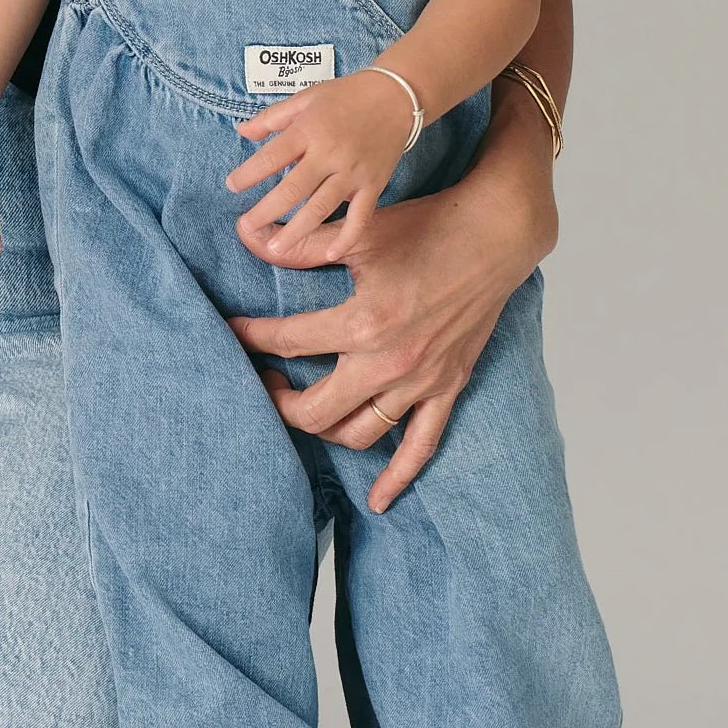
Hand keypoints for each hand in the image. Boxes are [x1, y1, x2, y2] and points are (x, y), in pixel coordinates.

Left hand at [227, 69, 419, 258]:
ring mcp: (353, 172)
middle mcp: (330, 153)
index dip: (248, 174)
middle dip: (266, 211)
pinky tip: (330, 254)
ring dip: (297, 231)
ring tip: (276, 249)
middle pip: (293, 189)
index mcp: (309, 130)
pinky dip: (346, 237)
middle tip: (247, 227)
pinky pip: (360, 216)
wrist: (395, 96)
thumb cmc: (347, 95)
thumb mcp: (306, 97)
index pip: (272, 156)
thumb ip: (272, 117)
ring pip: (321, 207)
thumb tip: (242, 131)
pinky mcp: (373, 184)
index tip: (232, 185)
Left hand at [228, 132, 556, 509]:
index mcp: (363, 322)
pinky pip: (420, 446)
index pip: (287, 341)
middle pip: (313, 410)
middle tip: (263, 379)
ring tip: (304, 406)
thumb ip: (301, 244)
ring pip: (357, 434)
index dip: (250, 337)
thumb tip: (248, 237)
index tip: (231, 331)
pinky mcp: (447, 388)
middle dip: (277, 400)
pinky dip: (397, 477)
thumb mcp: (360, 233)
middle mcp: (390, 362)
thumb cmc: (429, 226)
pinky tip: (377, 501)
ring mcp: (421, 382)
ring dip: (323, 429)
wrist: (496, 235)